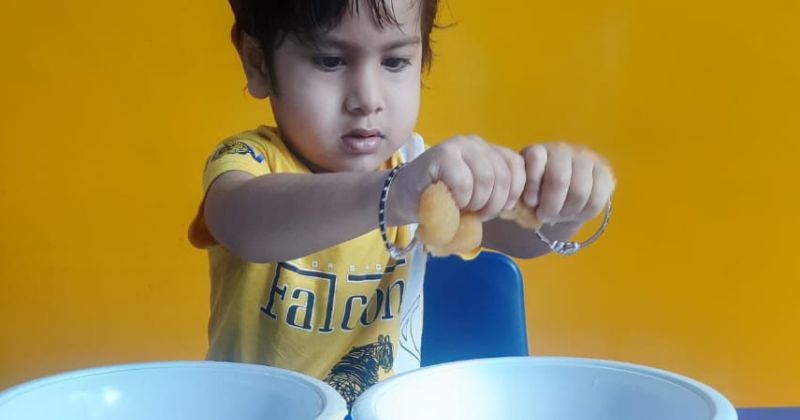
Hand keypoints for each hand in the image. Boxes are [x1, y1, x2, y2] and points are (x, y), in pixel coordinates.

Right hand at [389, 135, 525, 223]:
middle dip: (495, 204)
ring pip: (486, 179)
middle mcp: (476, 143)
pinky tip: (451, 202)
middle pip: (504, 176)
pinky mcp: (441, 154)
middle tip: (478, 214)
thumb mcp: (477, 195)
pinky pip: (464, 182)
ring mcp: (458, 145)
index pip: (517, 166)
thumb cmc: (444, 201)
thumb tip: (523, 203)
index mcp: (489, 150)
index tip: (501, 209)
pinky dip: (461, 199)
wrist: (405, 199)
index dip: (514, 193)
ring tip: (464, 208)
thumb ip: (497, 191)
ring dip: (477, 203)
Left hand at [520, 142, 614, 224]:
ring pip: (580, 192)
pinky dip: (585, 213)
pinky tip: (578, 214)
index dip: (533, 185)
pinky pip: (597, 198)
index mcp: (537, 151)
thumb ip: (522, 192)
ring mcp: (585, 158)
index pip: (535, 159)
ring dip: (568, 212)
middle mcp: (562, 149)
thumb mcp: (522, 193)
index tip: (530, 203)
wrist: (561, 198)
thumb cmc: (536, 196)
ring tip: (561, 216)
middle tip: (546, 216)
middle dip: (552, 207)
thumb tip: (530, 202)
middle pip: (559, 180)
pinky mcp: (604, 172)